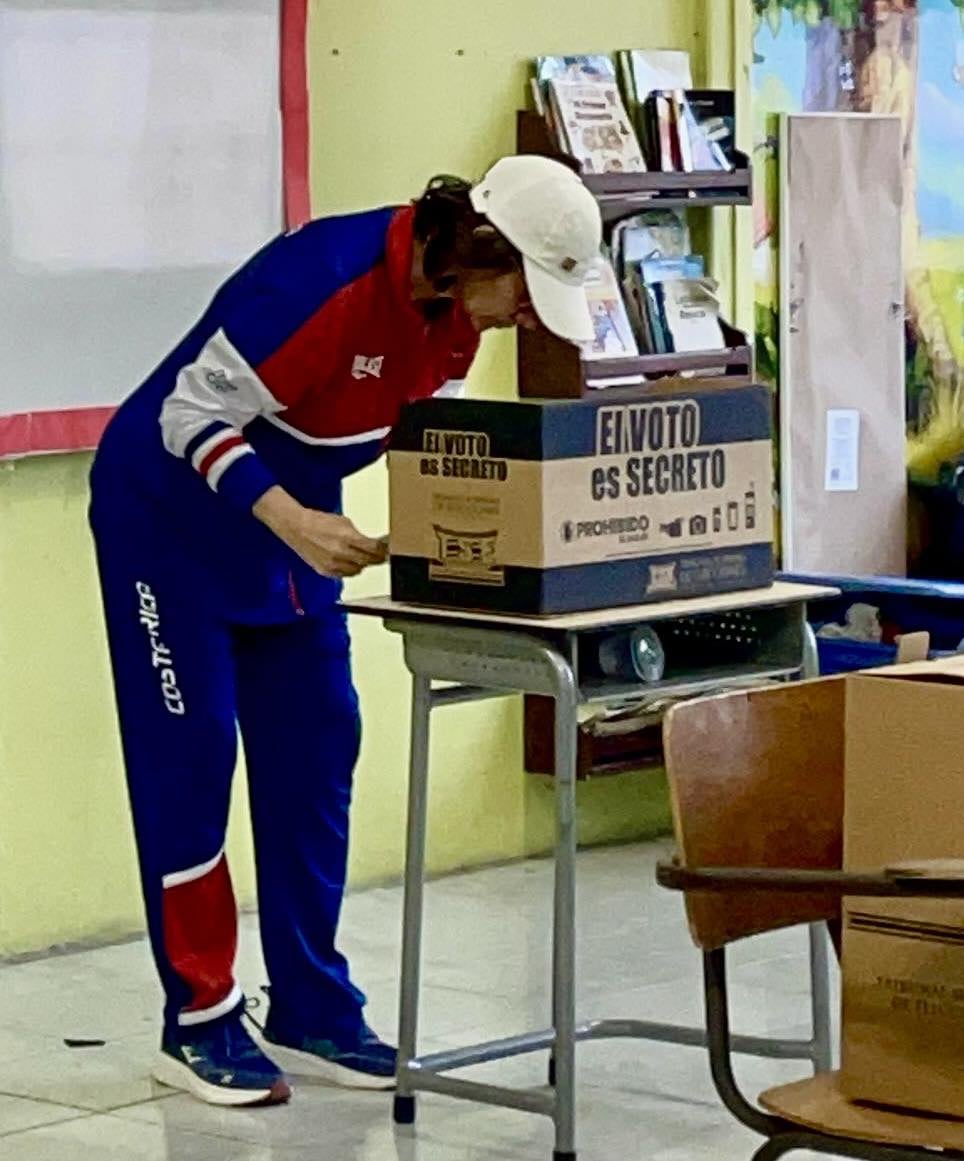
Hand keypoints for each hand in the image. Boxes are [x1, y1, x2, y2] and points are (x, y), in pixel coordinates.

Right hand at [254, 487, 386, 577]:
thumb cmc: (319, 522)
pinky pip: (345, 575)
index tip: (387, 550)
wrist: (297, 528)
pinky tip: (350, 562)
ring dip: (363, 565)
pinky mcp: (326, 571)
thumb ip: (359, 535)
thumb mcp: (344, 522)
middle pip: (368, 561)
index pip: (374, 549)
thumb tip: (374, 543)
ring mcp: (333, 564)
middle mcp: (340, 552)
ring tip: (364, 558)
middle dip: (377, 559)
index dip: (383, 550)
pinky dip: (350, 570)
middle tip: (381, 556)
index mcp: (347, 537)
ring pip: (358, 570)